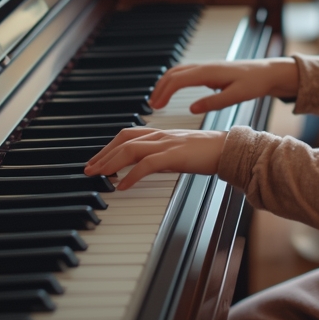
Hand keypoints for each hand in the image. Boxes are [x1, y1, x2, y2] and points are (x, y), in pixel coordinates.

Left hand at [83, 128, 227, 189]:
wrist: (229, 150)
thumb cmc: (208, 153)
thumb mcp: (179, 153)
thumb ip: (162, 157)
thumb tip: (144, 168)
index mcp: (162, 134)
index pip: (128, 135)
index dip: (110, 146)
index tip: (98, 160)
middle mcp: (161, 136)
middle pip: (124, 141)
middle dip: (104, 155)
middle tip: (89, 169)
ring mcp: (167, 144)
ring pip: (131, 150)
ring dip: (111, 163)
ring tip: (99, 176)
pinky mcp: (174, 155)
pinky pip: (147, 165)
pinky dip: (131, 175)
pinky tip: (122, 186)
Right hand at [150, 57, 299, 113]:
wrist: (267, 72)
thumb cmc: (255, 83)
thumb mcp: (236, 96)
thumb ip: (214, 103)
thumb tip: (192, 109)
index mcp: (209, 72)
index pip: (178, 80)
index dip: (164, 93)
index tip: (155, 107)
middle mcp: (205, 66)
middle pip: (173, 74)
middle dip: (159, 89)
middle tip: (151, 106)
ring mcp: (206, 67)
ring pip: (178, 71)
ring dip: (164, 84)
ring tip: (157, 100)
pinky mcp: (209, 70)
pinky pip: (185, 73)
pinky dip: (173, 81)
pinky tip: (171, 91)